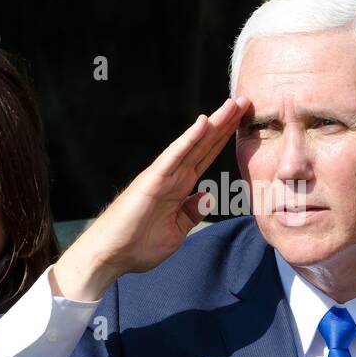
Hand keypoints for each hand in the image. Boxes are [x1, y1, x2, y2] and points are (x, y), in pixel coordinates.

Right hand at [51, 97, 251, 300]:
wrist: (110, 256)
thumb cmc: (138, 246)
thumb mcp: (176, 230)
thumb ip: (191, 212)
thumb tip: (208, 195)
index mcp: (180, 187)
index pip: (206, 156)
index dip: (224, 138)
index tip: (242, 121)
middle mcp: (173, 176)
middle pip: (204, 144)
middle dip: (225, 124)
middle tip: (245, 100)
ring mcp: (163, 175)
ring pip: (193, 144)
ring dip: (213, 124)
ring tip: (232, 105)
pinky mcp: (152, 180)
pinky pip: (174, 157)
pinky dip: (189, 140)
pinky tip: (204, 123)